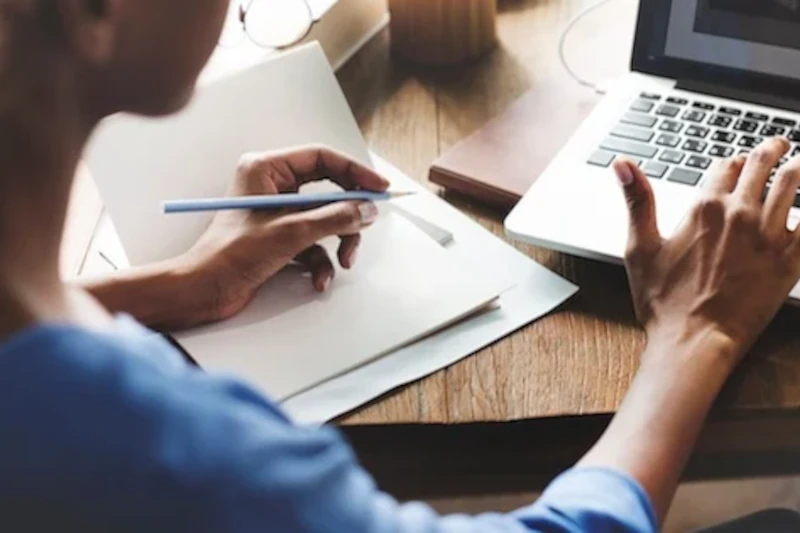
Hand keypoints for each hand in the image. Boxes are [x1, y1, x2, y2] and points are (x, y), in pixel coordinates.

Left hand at [185, 145, 388, 321]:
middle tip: (365, 225)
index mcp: (266, 170)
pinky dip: (322, 262)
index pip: (322, 158)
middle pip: (328, 191)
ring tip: (343, 261)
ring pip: (325, 220)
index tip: (378, 188)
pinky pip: (314, 243)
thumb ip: (334, 218)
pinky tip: (319, 279)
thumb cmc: (229, 255)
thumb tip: (366, 210)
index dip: (354, 172)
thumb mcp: (291, 233)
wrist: (205, 290)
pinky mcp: (280, 237)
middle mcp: (272, 186)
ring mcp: (277, 213)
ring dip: (338, 242)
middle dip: (347, 215)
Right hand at [615, 137, 799, 362]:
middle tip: (779, 144)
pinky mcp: (791, 260)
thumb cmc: (664, 302)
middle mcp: (740, 215)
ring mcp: (769, 237)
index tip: (738, 161)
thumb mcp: (640, 248)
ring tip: (798, 164)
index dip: (732, 161)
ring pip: (792, 184)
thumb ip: (637, 200)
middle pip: (762, 166)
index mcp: (704, 208)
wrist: (695, 341)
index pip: (726, 166)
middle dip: (771, 149)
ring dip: (796, 168)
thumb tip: (622, 163)